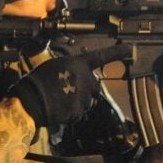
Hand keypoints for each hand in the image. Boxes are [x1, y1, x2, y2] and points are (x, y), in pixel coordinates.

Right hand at [11, 44, 131, 127]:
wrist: (32, 100)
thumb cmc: (39, 80)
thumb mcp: (55, 66)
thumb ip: (70, 69)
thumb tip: (74, 75)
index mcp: (79, 64)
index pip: (101, 56)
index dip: (116, 52)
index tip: (130, 49)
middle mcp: (86, 78)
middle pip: (95, 87)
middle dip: (86, 91)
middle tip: (69, 92)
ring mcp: (84, 96)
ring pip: (88, 102)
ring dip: (79, 102)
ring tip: (61, 101)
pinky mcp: (80, 110)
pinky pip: (79, 113)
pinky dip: (72, 113)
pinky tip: (59, 109)